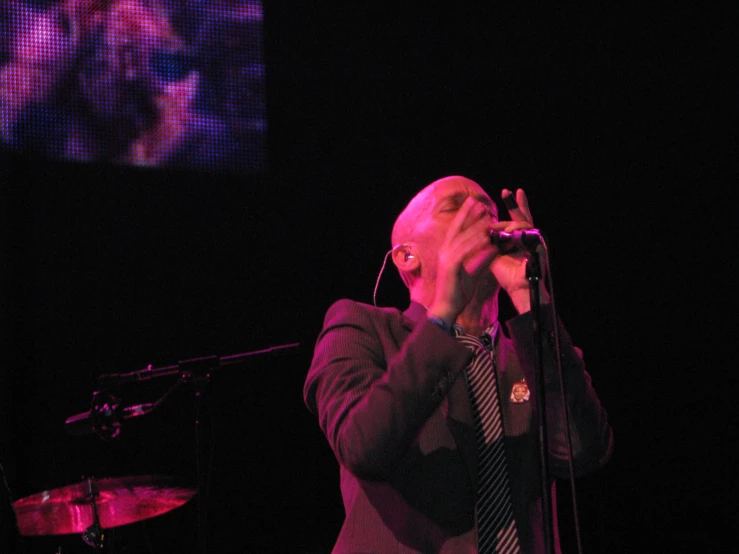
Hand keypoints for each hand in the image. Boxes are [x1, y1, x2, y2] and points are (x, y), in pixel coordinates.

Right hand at [427, 197, 496, 326]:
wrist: (447, 308)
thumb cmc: (457, 292)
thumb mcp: (473, 272)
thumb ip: (482, 259)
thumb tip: (494, 248)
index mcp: (449, 252)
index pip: (457, 230)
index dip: (466, 216)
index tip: (477, 205)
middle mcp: (445, 252)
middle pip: (457, 229)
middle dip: (468, 214)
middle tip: (480, 202)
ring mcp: (446, 259)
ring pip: (462, 238)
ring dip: (475, 227)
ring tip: (487, 216)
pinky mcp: (450, 267)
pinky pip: (463, 252)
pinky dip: (474, 243)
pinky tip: (485, 237)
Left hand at [490, 189, 548, 311]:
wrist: (521, 291)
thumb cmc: (508, 275)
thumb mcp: (494, 255)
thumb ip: (488, 242)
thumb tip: (475, 230)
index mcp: (520, 238)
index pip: (516, 218)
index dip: (513, 205)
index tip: (506, 191)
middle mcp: (530, 238)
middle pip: (524, 216)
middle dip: (516, 203)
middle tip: (508, 190)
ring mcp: (537, 242)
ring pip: (525, 225)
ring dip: (513, 222)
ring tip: (502, 222)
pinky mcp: (541, 249)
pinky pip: (530, 236)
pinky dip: (520, 232)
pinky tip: (511, 230)